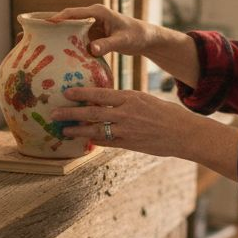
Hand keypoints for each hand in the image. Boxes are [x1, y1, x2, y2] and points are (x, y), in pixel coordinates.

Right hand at [48, 5, 201, 86]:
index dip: (57, 18)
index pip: (73, 13)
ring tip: (38, 47)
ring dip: (56, 38)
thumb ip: (107, 45)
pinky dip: (67, 46)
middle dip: (50, 27)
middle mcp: (91, 17)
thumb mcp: (123, 41)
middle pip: (66, 21)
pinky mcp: (92, 36)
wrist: (145, 39)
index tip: (43, 24)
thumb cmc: (136, 35)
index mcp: (97, 12)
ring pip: (69, 31)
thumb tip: (91, 49)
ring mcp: (90, 27)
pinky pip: (76, 40)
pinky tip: (56, 56)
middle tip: (32, 35)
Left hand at [51, 87, 237, 179]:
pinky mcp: (129, 144)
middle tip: (54, 113)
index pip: (100, 94)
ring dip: (77, 130)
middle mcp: (125, 113)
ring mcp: (126, 130)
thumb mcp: (145, 99)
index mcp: (130, 97)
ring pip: (95, 130)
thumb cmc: (166, 113)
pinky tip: (83, 141)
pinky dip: (93, 141)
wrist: (183, 133)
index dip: (81, 94)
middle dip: (71, 113)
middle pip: (92, 112)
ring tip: (63, 131)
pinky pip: (106, 142)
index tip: (66, 92)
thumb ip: (125, 100)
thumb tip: (106, 99)